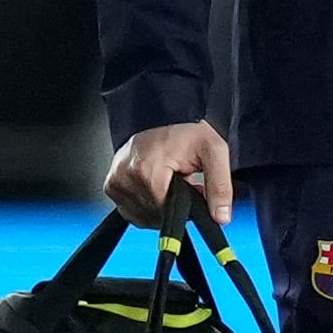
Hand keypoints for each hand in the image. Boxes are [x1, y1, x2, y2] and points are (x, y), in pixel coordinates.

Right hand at [106, 120, 232, 223]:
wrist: (166, 115)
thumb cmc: (187, 134)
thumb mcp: (213, 152)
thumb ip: (219, 186)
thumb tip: (221, 217)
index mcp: (145, 169)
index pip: (165, 211)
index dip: (182, 206)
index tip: (189, 187)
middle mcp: (124, 175)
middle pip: (154, 214)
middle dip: (172, 205)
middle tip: (181, 182)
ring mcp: (114, 181)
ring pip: (142, 216)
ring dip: (159, 206)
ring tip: (167, 182)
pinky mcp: (110, 186)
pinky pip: (131, 212)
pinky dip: (146, 206)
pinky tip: (154, 188)